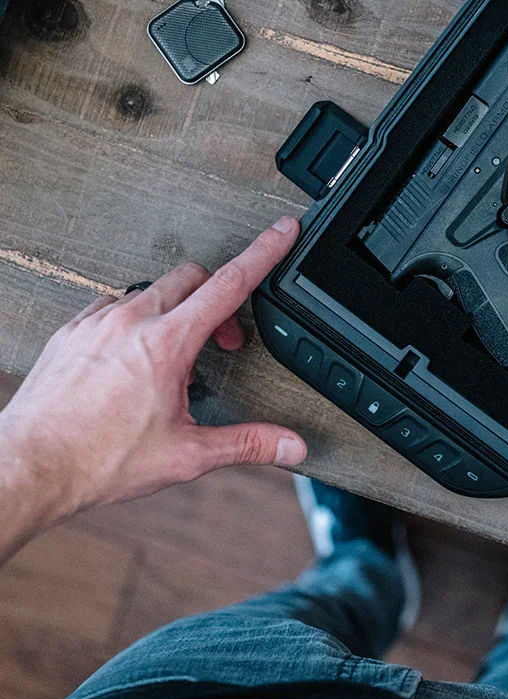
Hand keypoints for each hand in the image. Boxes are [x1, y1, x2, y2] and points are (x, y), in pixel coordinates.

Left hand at [0, 217, 306, 550]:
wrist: (29, 468)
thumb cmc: (96, 459)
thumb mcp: (186, 454)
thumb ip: (246, 443)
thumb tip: (287, 444)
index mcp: (166, 344)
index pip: (230, 283)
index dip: (264, 252)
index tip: (281, 230)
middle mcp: (131, 322)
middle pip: (193, 277)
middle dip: (218, 297)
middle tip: (224, 338)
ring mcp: (97, 322)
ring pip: (152, 290)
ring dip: (176, 311)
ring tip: (177, 355)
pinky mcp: (71, 332)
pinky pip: (113, 305)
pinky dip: (135, 320)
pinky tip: (134, 354)